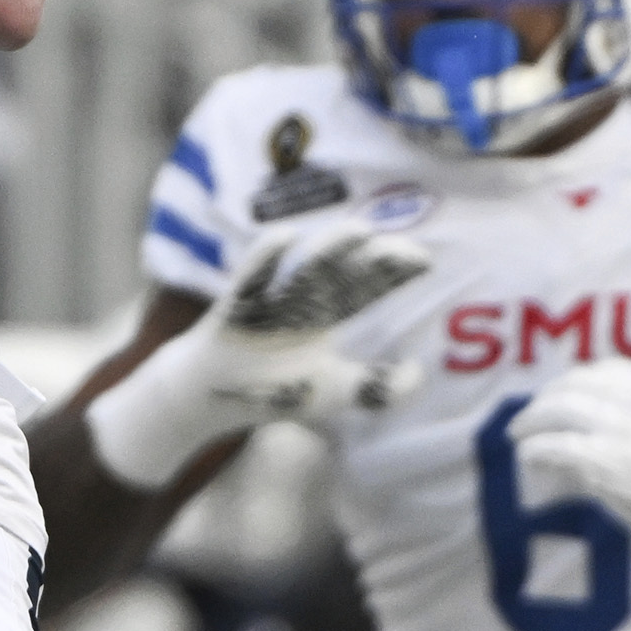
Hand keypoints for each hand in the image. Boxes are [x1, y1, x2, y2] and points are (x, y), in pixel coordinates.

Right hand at [85, 222, 432, 488]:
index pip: (363, 289)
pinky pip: (251, 280)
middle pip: (340, 275)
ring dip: (330, 251)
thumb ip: (377, 386)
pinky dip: (265, 260)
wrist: (207, 398)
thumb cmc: (272, 391)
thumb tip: (420, 371)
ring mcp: (267, 305)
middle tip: (403, 248)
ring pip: (303, 273)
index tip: (423, 261)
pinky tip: (286, 238)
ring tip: (359, 232)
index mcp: (323, 317)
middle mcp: (299, 304)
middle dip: (370, 260)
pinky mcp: (234, 311)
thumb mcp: (334, 393)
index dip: (391, 274)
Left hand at [510, 358, 630, 544]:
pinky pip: (554, 447)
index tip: (566, 392)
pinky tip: (526, 454)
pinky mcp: (601, 459)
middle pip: (572, 387)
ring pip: (555, 413)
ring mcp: (612, 426)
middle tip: (532, 413)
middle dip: (547, 399)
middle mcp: (629, 396)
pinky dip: (535, 448)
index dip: (577, 382)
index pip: (604, 371)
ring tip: (517, 432)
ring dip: (530, 422)